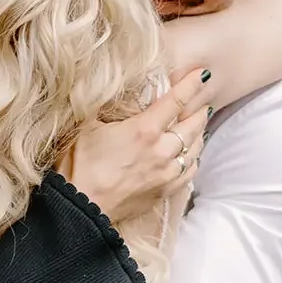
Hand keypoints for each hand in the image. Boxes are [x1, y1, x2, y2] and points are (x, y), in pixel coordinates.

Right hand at [68, 65, 215, 222]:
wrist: (82, 208)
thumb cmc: (80, 166)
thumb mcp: (88, 126)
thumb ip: (107, 106)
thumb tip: (116, 90)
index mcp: (144, 129)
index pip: (177, 100)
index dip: (191, 84)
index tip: (201, 74)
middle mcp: (162, 150)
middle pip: (193, 123)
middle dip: (199, 109)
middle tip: (200, 100)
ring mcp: (167, 172)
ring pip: (196, 147)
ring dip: (199, 132)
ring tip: (198, 123)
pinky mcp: (165, 190)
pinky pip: (190, 171)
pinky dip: (194, 158)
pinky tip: (190, 154)